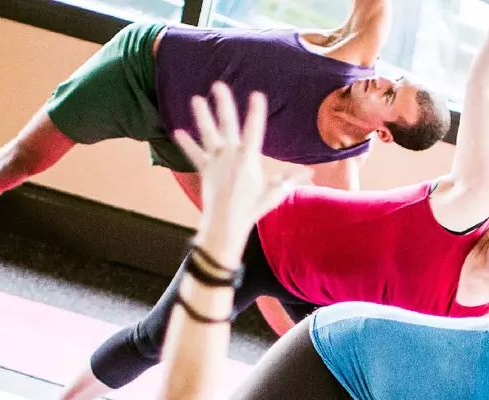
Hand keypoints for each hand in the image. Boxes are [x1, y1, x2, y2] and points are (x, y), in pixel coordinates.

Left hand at [174, 83, 310, 267]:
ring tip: (196, 99)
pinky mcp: (204, 170)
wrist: (226, 224)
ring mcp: (216, 162)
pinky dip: (186, 144)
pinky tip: (177, 132)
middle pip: (228, 125)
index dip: (255, 112)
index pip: (254, 130)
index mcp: (249, 159)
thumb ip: (291, 180)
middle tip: (218, 85)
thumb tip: (311, 174)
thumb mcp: (274, 193)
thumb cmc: (252, 209)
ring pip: (208, 134)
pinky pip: (194, 154)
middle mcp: (230, 156)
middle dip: (223, 104)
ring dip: (202, 116)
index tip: (256, 94)